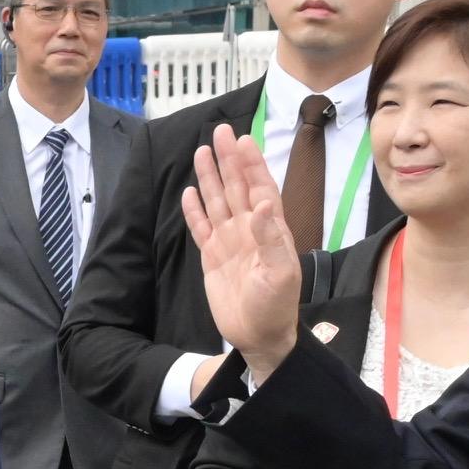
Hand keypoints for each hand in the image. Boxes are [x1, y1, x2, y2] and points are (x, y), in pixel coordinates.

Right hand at [178, 125, 306, 376]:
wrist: (259, 336)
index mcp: (270, 230)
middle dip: (229, 160)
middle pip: (236, 187)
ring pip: (217, 202)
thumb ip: (271, 237)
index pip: (260, 188)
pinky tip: (188, 194)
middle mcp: (250, 230)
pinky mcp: (213, 257)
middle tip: (220, 132)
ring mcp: (230, 242)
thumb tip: (264, 203)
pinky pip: (201, 228)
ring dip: (210, 178)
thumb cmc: (276, 307)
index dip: (252, 164)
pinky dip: (194, 211)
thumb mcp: (280, 273)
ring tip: (201, 152)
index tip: (243, 140)